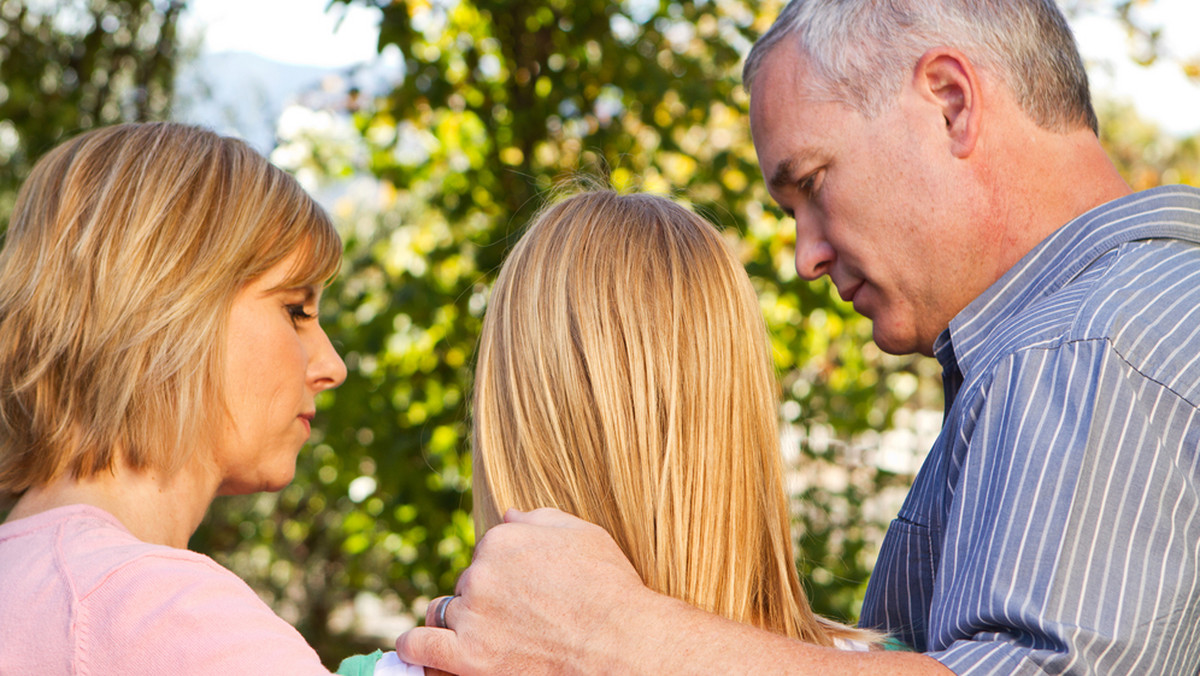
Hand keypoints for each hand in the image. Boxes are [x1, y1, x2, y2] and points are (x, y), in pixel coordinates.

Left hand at [395, 508, 651, 673]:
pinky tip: (417, 648)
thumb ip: (540, 520)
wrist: (621, 648)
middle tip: (522, 620)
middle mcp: (481, 571)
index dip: (508, 574)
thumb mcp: (584, 537)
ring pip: (444, 611)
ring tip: (482, 636)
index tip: (528, 592)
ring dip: (458, 621)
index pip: (488, 553)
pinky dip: (415, 646)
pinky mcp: (467, 657)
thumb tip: (509, 514)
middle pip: (468, 582)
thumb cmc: (610, 591)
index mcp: (504, 538)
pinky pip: (419, 645)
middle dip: (488, 599)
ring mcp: (472, 615)